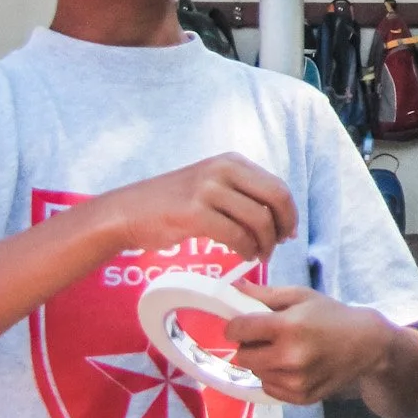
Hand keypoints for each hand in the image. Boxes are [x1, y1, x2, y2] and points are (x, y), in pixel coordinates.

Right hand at [104, 155, 297, 266]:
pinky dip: (246, 250)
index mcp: (231, 162)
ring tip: (258, 255)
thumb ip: (241, 192)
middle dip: (282, 227)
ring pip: (258, 220)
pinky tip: (243, 256)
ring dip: (265, 244)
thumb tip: (277, 215)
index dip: (288, 212)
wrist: (129, 211)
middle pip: (275, 198)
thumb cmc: (172, 203)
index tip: (287, 231)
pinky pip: (236, 236)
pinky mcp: (195, 213)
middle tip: (278, 246)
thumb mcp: (210, 184)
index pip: (277, 186)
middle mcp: (223, 170)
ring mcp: (208, 190)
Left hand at [222, 285, 394, 405]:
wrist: (366, 344)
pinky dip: (274, 377)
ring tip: (283, 351)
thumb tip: (231, 289)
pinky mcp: (301, 398)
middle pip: (242, 356)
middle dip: (248, 345)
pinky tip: (292, 366)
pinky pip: (270, 389)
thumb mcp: (300, 296)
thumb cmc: (330, 315)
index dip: (235, 325)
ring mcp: (296, 381)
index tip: (242, 324)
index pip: (238, 330)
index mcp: (288, 326)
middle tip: (266, 338)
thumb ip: (264, 294)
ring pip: (256, 373)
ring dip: (262, 362)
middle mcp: (290, 357)